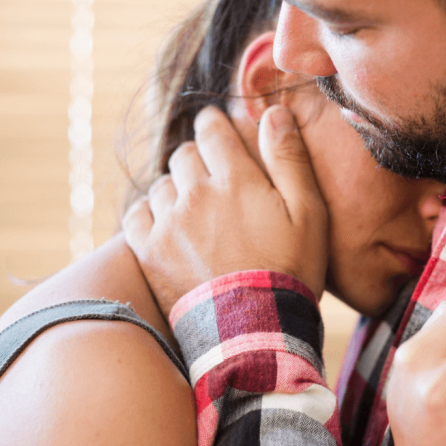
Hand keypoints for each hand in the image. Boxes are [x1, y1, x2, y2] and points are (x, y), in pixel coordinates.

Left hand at [123, 105, 328, 316]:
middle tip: (213, 179)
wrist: (255, 333)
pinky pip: (136, 214)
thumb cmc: (290, 272)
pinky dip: (149, 214)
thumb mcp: (309, 213)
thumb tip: (274, 112)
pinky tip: (167, 226)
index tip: (216, 129)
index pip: (211, 129)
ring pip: (161, 184)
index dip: (213, 125)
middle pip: (184, 155)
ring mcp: (168, 223)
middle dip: (198, 160)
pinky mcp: (149, 252)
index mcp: (235, 178)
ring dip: (176, 188)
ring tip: (194, 209)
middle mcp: (196, 193)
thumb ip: (289, 158)